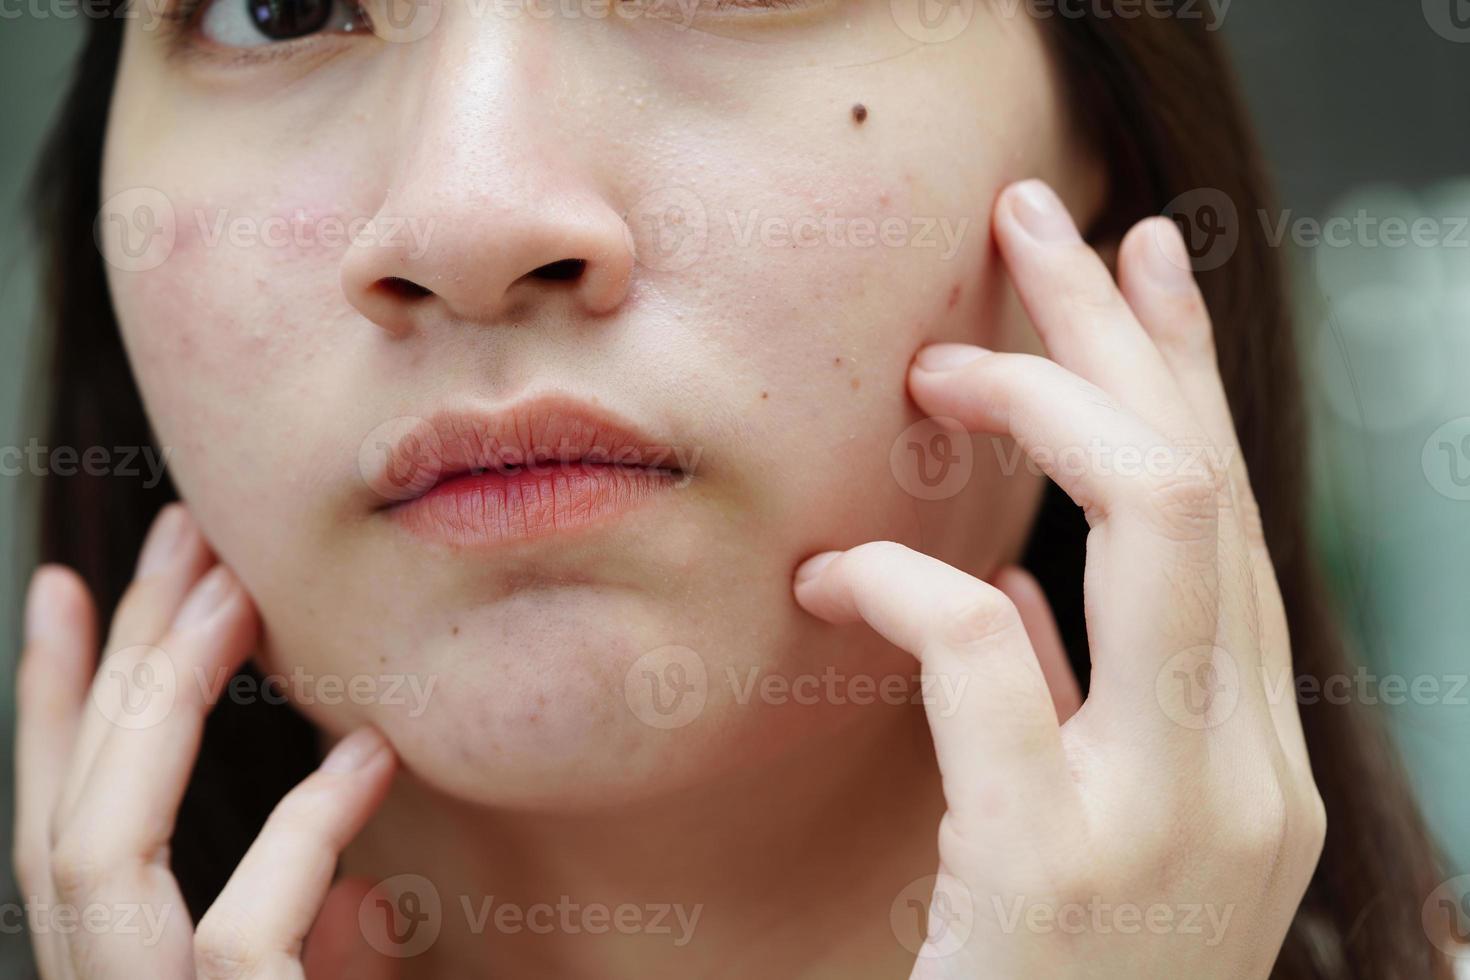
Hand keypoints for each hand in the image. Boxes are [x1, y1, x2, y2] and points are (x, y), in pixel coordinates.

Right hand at [15, 505, 398, 978]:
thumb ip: (328, 964)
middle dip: (118, 663)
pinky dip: (303, 834)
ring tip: (236, 592)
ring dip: (162, 706)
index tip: (65, 592)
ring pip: (96, 853)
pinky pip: (237, 935)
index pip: (61, 838)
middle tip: (177, 534)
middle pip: (69, 818)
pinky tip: (371, 755)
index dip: (53, 713)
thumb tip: (364, 896)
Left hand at [792, 180, 1325, 977]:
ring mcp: (1175, 819)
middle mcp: (1247, 773)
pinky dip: (910, 580)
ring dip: (1041, 405)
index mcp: (1248, 759)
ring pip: (1159, 521)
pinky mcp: (1061, 864)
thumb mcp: (1080, 832)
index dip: (1183, 371)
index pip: (1233, 516)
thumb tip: (1021, 592)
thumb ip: (1074, 708)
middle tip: (1038, 222)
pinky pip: (991, 650)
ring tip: (938, 359)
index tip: (1130, 262)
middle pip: (1209, 482)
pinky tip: (835, 568)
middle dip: (1123, 332)